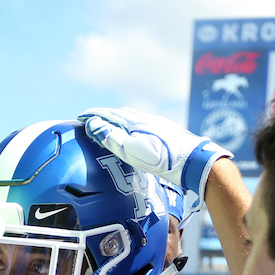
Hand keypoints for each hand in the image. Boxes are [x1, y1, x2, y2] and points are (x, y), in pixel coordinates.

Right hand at [78, 107, 231, 196]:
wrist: (194, 161)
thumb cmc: (163, 159)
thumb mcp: (134, 151)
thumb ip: (113, 138)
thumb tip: (93, 124)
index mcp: (134, 123)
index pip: (107, 114)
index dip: (93, 115)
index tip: (80, 117)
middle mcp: (144, 119)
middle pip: (119, 113)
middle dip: (103, 115)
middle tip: (92, 120)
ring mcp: (155, 124)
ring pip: (131, 117)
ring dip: (117, 119)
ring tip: (110, 123)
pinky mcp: (165, 131)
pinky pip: (141, 122)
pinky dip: (130, 124)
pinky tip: (135, 131)